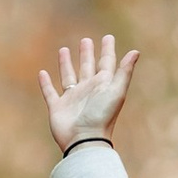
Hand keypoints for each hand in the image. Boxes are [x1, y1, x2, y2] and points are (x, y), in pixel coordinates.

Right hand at [41, 34, 138, 153]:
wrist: (85, 140)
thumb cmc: (102, 116)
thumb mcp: (116, 91)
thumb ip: (124, 71)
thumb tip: (135, 51)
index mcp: (103, 85)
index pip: (106, 63)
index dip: (108, 50)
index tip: (108, 37)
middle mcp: (88, 90)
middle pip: (87, 68)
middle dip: (87, 54)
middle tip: (86, 40)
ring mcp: (72, 99)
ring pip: (68, 77)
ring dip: (66, 64)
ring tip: (64, 49)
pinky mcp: (57, 107)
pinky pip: (50, 92)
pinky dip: (45, 83)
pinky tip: (42, 73)